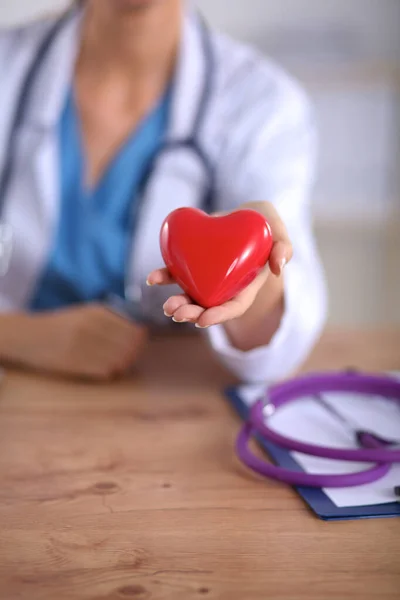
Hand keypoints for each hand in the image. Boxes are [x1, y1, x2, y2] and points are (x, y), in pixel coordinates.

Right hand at [0, 303, 147, 380]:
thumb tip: (141, 333)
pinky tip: (105, 369)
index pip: (132, 330)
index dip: (140, 340)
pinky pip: (104, 370)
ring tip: (117, 363)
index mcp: (97, 312)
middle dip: (134, 353)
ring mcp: (83, 345)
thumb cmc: (63, 325)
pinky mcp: (74, 362)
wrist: (31, 336)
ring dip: (123, 364)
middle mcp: (91, 326)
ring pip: (119, 359)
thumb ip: (112, 319)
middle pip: (128, 346)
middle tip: (129, 356)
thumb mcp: (87, 312)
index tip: (139, 344)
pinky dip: (110, 372)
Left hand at [147, 202, 292, 328]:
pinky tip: (153, 279)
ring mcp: (207, 276)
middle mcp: (224, 285)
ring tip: (167, 307)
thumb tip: (279, 266)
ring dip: (177, 302)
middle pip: (208, 306)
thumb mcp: (278, 231)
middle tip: (176, 313)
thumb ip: (284, 246)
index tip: (204, 320)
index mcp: (246, 285)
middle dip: (192, 313)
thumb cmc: (265, 224)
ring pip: (190, 294)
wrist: (244, 214)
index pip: (234, 307)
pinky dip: (164, 277)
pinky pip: (177, 273)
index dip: (219, 315)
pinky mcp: (193, 262)